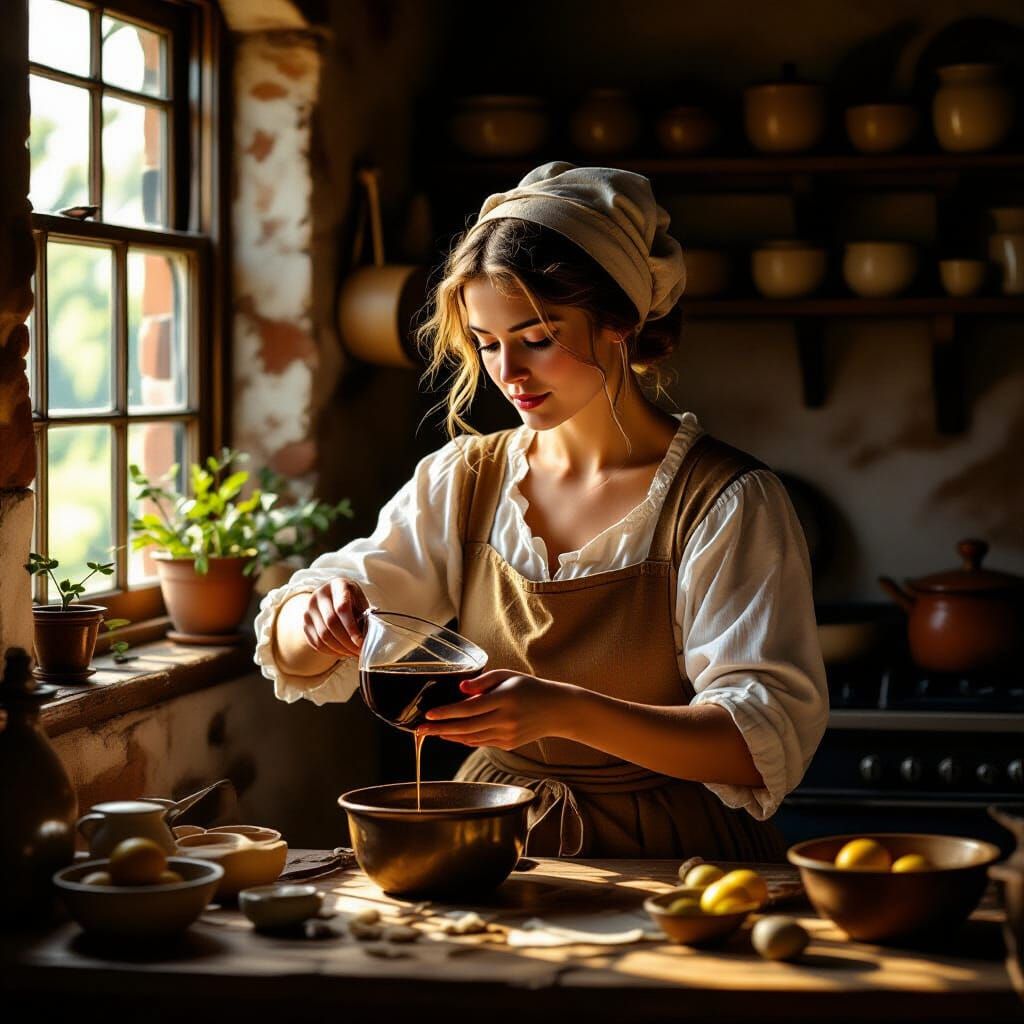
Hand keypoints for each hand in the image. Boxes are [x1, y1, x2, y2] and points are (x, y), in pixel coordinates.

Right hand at [301, 577, 368, 659]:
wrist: (332, 597)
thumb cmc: (352, 599)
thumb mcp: (360, 600)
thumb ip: (365, 615)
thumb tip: (370, 637)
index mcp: (337, 585)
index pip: (342, 607)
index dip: (352, 628)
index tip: (361, 642)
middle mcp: (319, 595)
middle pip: (331, 623)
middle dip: (347, 642)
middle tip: (359, 651)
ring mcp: (309, 610)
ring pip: (323, 636)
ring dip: (340, 649)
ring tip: (352, 653)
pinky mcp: (305, 624)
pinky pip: (316, 643)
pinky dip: (331, 651)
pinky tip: (342, 652)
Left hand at [416, 669, 571, 749]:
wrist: (557, 710)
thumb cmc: (530, 688)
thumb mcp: (508, 676)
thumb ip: (483, 681)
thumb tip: (461, 689)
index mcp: (504, 699)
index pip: (469, 709)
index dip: (447, 712)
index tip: (429, 714)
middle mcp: (505, 720)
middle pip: (466, 727)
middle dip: (440, 728)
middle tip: (419, 729)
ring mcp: (507, 735)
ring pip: (471, 738)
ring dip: (449, 736)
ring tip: (431, 732)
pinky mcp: (508, 744)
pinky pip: (481, 743)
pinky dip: (464, 740)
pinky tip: (452, 735)